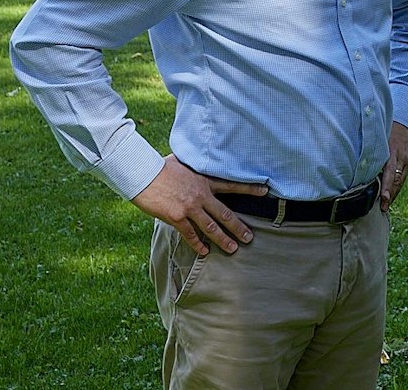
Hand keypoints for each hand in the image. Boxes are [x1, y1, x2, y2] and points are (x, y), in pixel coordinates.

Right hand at [131, 154, 266, 255]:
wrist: (143, 173)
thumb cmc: (160, 165)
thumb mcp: (182, 160)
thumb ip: (192, 164)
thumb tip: (195, 155)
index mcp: (204, 180)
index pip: (232, 184)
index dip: (249, 188)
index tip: (265, 191)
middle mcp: (201, 195)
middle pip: (225, 214)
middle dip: (239, 227)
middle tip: (250, 238)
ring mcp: (189, 207)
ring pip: (211, 227)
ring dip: (223, 239)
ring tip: (233, 249)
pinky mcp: (176, 217)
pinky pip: (190, 234)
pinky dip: (197, 244)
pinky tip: (204, 251)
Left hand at [379, 121, 407, 211]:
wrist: (403, 122)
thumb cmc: (385, 129)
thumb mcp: (378, 138)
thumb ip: (370, 152)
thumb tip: (357, 168)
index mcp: (392, 151)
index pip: (391, 173)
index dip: (387, 187)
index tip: (383, 199)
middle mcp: (401, 157)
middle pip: (397, 180)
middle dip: (390, 195)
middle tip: (382, 208)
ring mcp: (406, 160)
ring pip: (400, 181)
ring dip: (393, 194)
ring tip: (385, 206)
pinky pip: (402, 178)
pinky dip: (396, 187)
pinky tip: (390, 195)